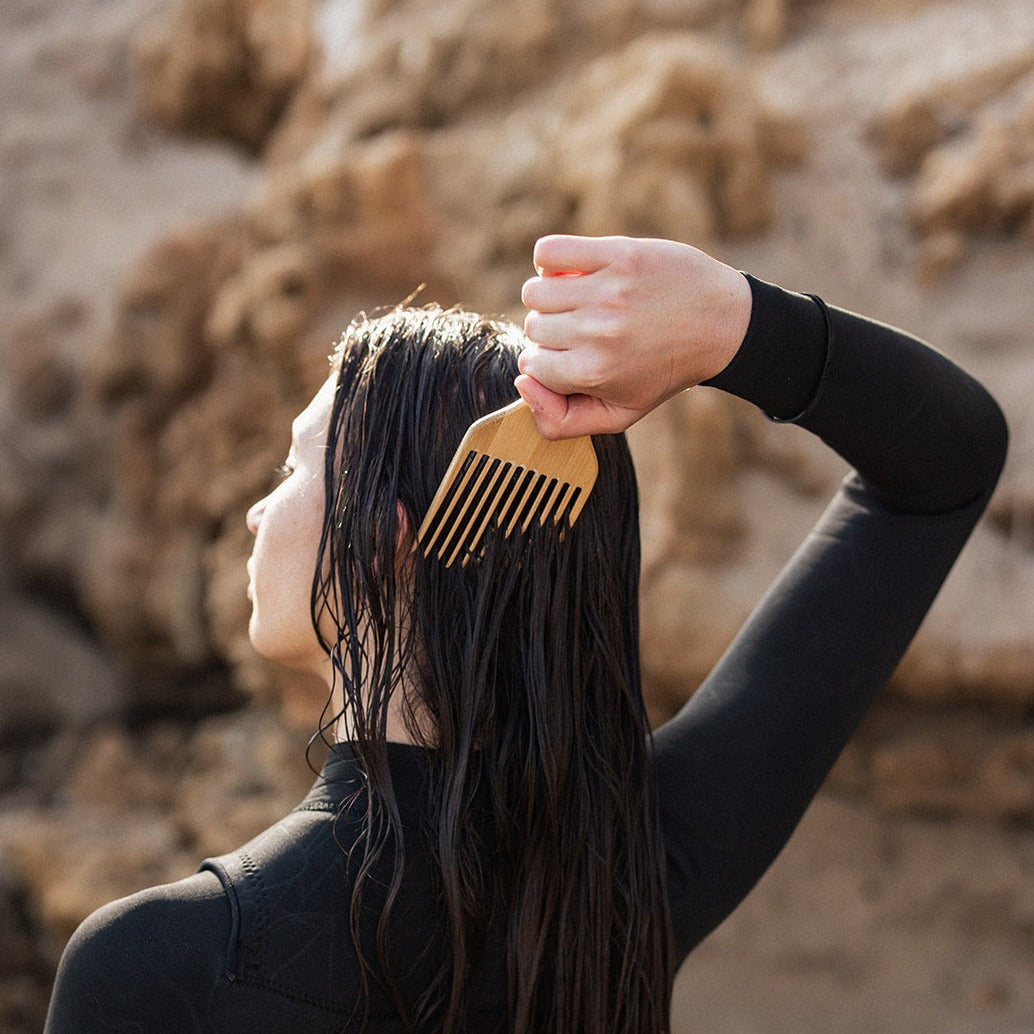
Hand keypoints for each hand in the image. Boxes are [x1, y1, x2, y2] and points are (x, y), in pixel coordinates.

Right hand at [517, 235, 751, 437]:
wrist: (721, 324)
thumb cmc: (663, 371)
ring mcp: (607, 290)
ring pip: (534, 291)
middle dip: (552, 332)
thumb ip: (560, 422)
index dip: (549, 363)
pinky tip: (575, 273)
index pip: (530, 366)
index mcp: (594, 374)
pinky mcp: (618, 254)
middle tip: (587, 331)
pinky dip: (550, 261)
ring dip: (550, 297)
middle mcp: (597, 333)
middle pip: (532, 328)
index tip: (576, 358)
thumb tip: (521, 384)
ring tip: (580, 301)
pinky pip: (548, 252)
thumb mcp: (619, 414)